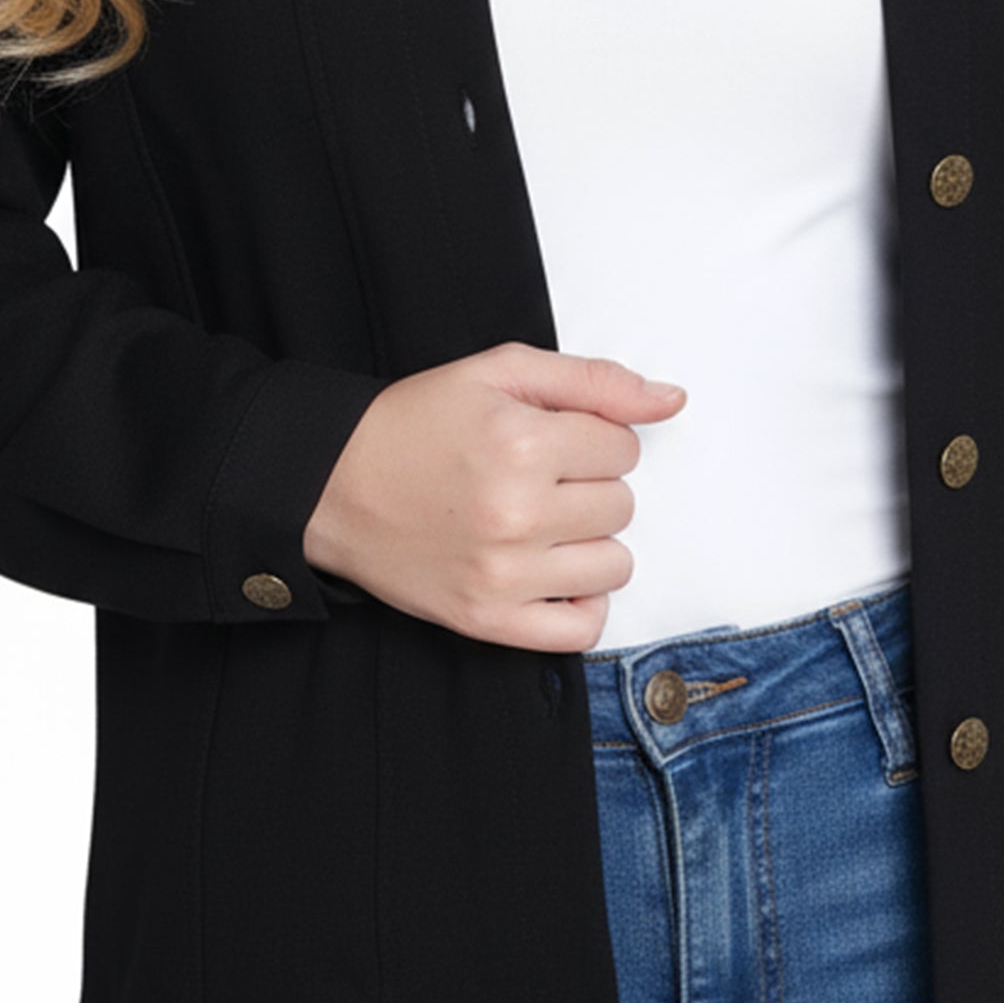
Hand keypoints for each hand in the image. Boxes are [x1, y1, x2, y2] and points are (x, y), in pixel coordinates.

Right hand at [302, 340, 688, 648]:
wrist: (331, 484)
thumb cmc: (415, 424)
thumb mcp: (500, 373)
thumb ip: (594, 382)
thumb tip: (672, 400)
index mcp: (520, 443)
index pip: (624, 448)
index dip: (592, 438)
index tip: (550, 439)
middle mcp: (516, 513)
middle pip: (622, 504)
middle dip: (589, 486)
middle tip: (536, 478)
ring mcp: (502, 574)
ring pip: (616, 563)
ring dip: (590, 542)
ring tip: (542, 523)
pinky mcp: (487, 620)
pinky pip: (582, 629)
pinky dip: (581, 602)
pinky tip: (553, 572)